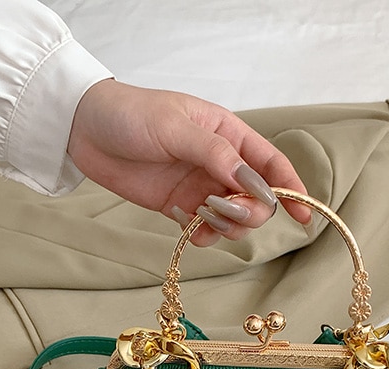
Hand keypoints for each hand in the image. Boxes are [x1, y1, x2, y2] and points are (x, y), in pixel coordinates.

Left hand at [67, 79, 310, 245]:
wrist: (84, 130)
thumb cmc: (131, 115)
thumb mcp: (177, 128)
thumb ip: (218, 157)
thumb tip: (256, 185)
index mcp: (229, 136)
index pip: (272, 165)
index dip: (293, 190)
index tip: (304, 217)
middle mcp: (220, 164)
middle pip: (258, 200)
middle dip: (250, 211)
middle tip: (223, 209)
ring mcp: (200, 186)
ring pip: (234, 219)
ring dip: (227, 225)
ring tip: (199, 214)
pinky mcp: (179, 206)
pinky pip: (207, 229)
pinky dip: (205, 234)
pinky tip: (187, 223)